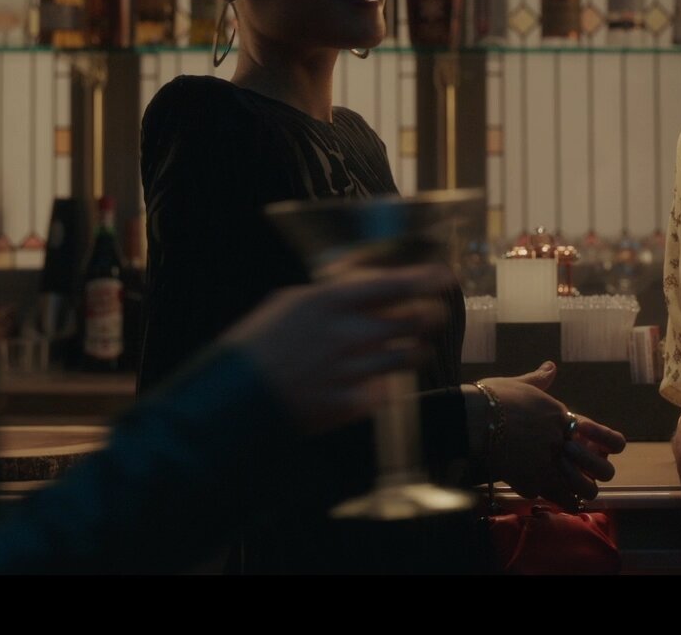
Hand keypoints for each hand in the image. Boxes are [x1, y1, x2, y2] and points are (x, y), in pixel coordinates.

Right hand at [220, 263, 453, 433]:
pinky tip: (382, 380)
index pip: (394, 285)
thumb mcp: (290, 302)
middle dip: (430, 315)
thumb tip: (365, 280)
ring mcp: (352, 371)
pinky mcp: (351, 403)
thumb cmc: (259, 344)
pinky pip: (386, 391)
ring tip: (417, 347)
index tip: (444, 276)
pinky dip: (388, 384)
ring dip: (417, 349)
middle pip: (411, 320)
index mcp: (330, 302)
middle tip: (435, 312)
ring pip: (406, 357)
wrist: (237, 396)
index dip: (426, 280)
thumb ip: (332, 292)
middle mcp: (348, 334)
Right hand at [478, 362, 626, 508]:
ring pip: (583, 488)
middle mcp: (561, 441)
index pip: (599, 433)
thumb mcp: (519, 384)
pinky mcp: (534, 481)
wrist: (472, 418)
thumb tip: (550, 366)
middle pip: (598, 467)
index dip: (609, 442)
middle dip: (597, 473)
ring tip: (577, 495)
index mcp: (561, 416)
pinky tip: (559, 502)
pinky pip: (556, 498)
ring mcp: (550, 463)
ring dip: (581, 492)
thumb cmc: (492, 398)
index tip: (612, 448)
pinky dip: (559, 502)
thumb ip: (539, 380)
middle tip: (589, 477)